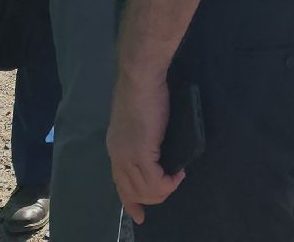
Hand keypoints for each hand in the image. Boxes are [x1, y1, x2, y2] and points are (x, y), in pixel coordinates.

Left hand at [108, 69, 184, 223]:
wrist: (141, 78)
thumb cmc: (144, 92)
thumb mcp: (139, 121)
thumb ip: (142, 138)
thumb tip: (154, 149)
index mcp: (115, 148)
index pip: (119, 184)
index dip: (130, 202)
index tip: (138, 216)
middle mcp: (117, 156)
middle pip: (132, 192)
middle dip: (153, 197)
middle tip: (171, 186)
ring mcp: (127, 155)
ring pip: (145, 190)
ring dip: (164, 190)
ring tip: (176, 178)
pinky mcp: (141, 152)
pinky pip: (154, 181)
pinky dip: (168, 182)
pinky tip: (178, 173)